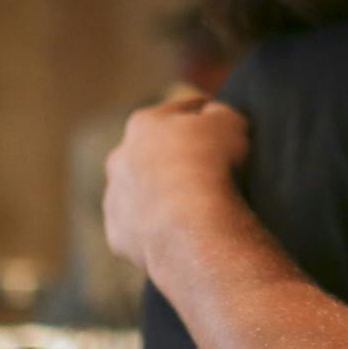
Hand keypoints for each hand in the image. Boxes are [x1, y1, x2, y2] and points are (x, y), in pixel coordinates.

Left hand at [102, 98, 250, 273]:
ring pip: (139, 193)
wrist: (192, 227)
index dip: (203, 119)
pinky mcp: (117, 235)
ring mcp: (115, 198)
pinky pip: (138, 231)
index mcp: (144, 123)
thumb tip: (212, 116)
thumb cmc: (213, 167)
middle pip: (151, 153)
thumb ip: (219, 113)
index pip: (179, 113)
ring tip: (191, 211)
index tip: (219, 130)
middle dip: (173, 159)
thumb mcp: (232, 122)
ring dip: (159, 197)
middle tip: (205, 173)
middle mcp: (120, 158)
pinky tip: (180, 235)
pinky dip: (156, 232)